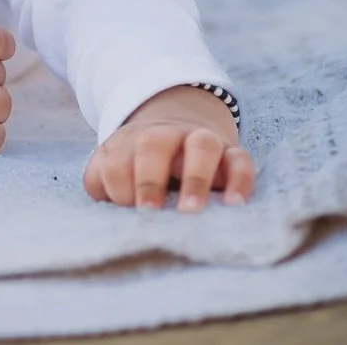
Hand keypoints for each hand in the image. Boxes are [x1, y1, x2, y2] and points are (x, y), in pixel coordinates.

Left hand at [84, 85, 254, 209]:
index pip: (116, 160)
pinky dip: (240, 181)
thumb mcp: (117, 169)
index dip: (118, 186)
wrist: (181, 132)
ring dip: (195, 178)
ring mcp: (202, 142)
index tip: (125, 211)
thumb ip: (105, 184)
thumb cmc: (141, 165)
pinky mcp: (233, 155)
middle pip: (154, 144)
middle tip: (148, 213)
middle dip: (148, 179)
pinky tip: (234, 205)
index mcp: (131, 142)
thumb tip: (110, 211)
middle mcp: (167, 137)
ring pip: (202, 146)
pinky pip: (241, 161)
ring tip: (190, 211)